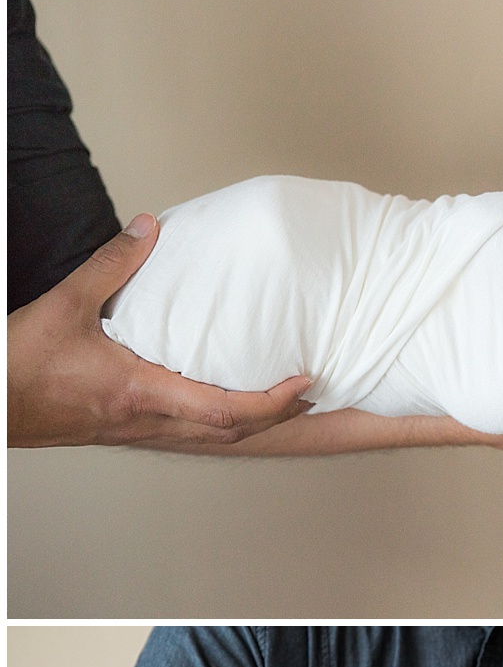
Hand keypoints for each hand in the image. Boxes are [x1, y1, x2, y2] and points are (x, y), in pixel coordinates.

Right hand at [7, 213, 312, 446]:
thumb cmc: (17, 366)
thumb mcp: (63, 304)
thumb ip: (110, 264)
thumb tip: (147, 227)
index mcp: (144, 393)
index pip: (229, 409)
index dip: (274, 400)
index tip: (304, 382)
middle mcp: (149, 421)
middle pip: (233, 431)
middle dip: (277, 414)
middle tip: (309, 393)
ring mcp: (137, 432)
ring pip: (212, 439)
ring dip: (252, 423)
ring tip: (280, 401)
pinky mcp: (124, 432)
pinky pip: (188, 435)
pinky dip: (219, 424)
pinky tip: (221, 405)